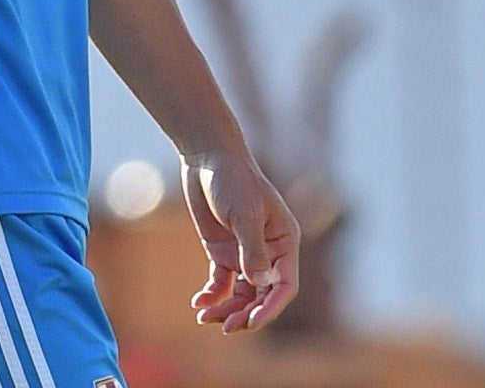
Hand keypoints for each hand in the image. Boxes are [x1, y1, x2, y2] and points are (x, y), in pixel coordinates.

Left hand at [181, 148, 299, 332]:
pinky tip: (199, 302)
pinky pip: (221, 283)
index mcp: (284, 241)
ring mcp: (244, 253)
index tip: (251, 323)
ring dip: (227, 308)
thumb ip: (253, 251)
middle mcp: (268, 252)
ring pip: (241, 294)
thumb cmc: (233, 179)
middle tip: (225, 326)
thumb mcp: (245, 214)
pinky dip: (212, 295)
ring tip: (205, 316)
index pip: (285, 285)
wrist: (207, 157)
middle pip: (262, 295)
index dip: (271, 307)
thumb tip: (260, 286)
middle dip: (245, 313)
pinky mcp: (222, 251)